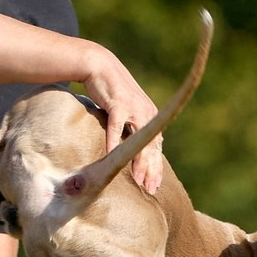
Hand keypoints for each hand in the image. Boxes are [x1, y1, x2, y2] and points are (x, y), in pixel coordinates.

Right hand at [81, 44, 164, 193]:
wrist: (99, 65)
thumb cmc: (110, 92)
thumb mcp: (127, 111)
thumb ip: (132, 128)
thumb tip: (130, 150)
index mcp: (150, 116)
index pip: (157, 147)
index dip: (156, 168)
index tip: (155, 186)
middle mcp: (146, 113)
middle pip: (151, 147)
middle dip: (151, 170)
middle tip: (150, 190)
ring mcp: (133, 108)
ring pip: (138, 141)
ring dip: (138, 162)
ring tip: (137, 181)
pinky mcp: (118, 104)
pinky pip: (117, 128)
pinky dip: (115, 143)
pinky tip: (113, 158)